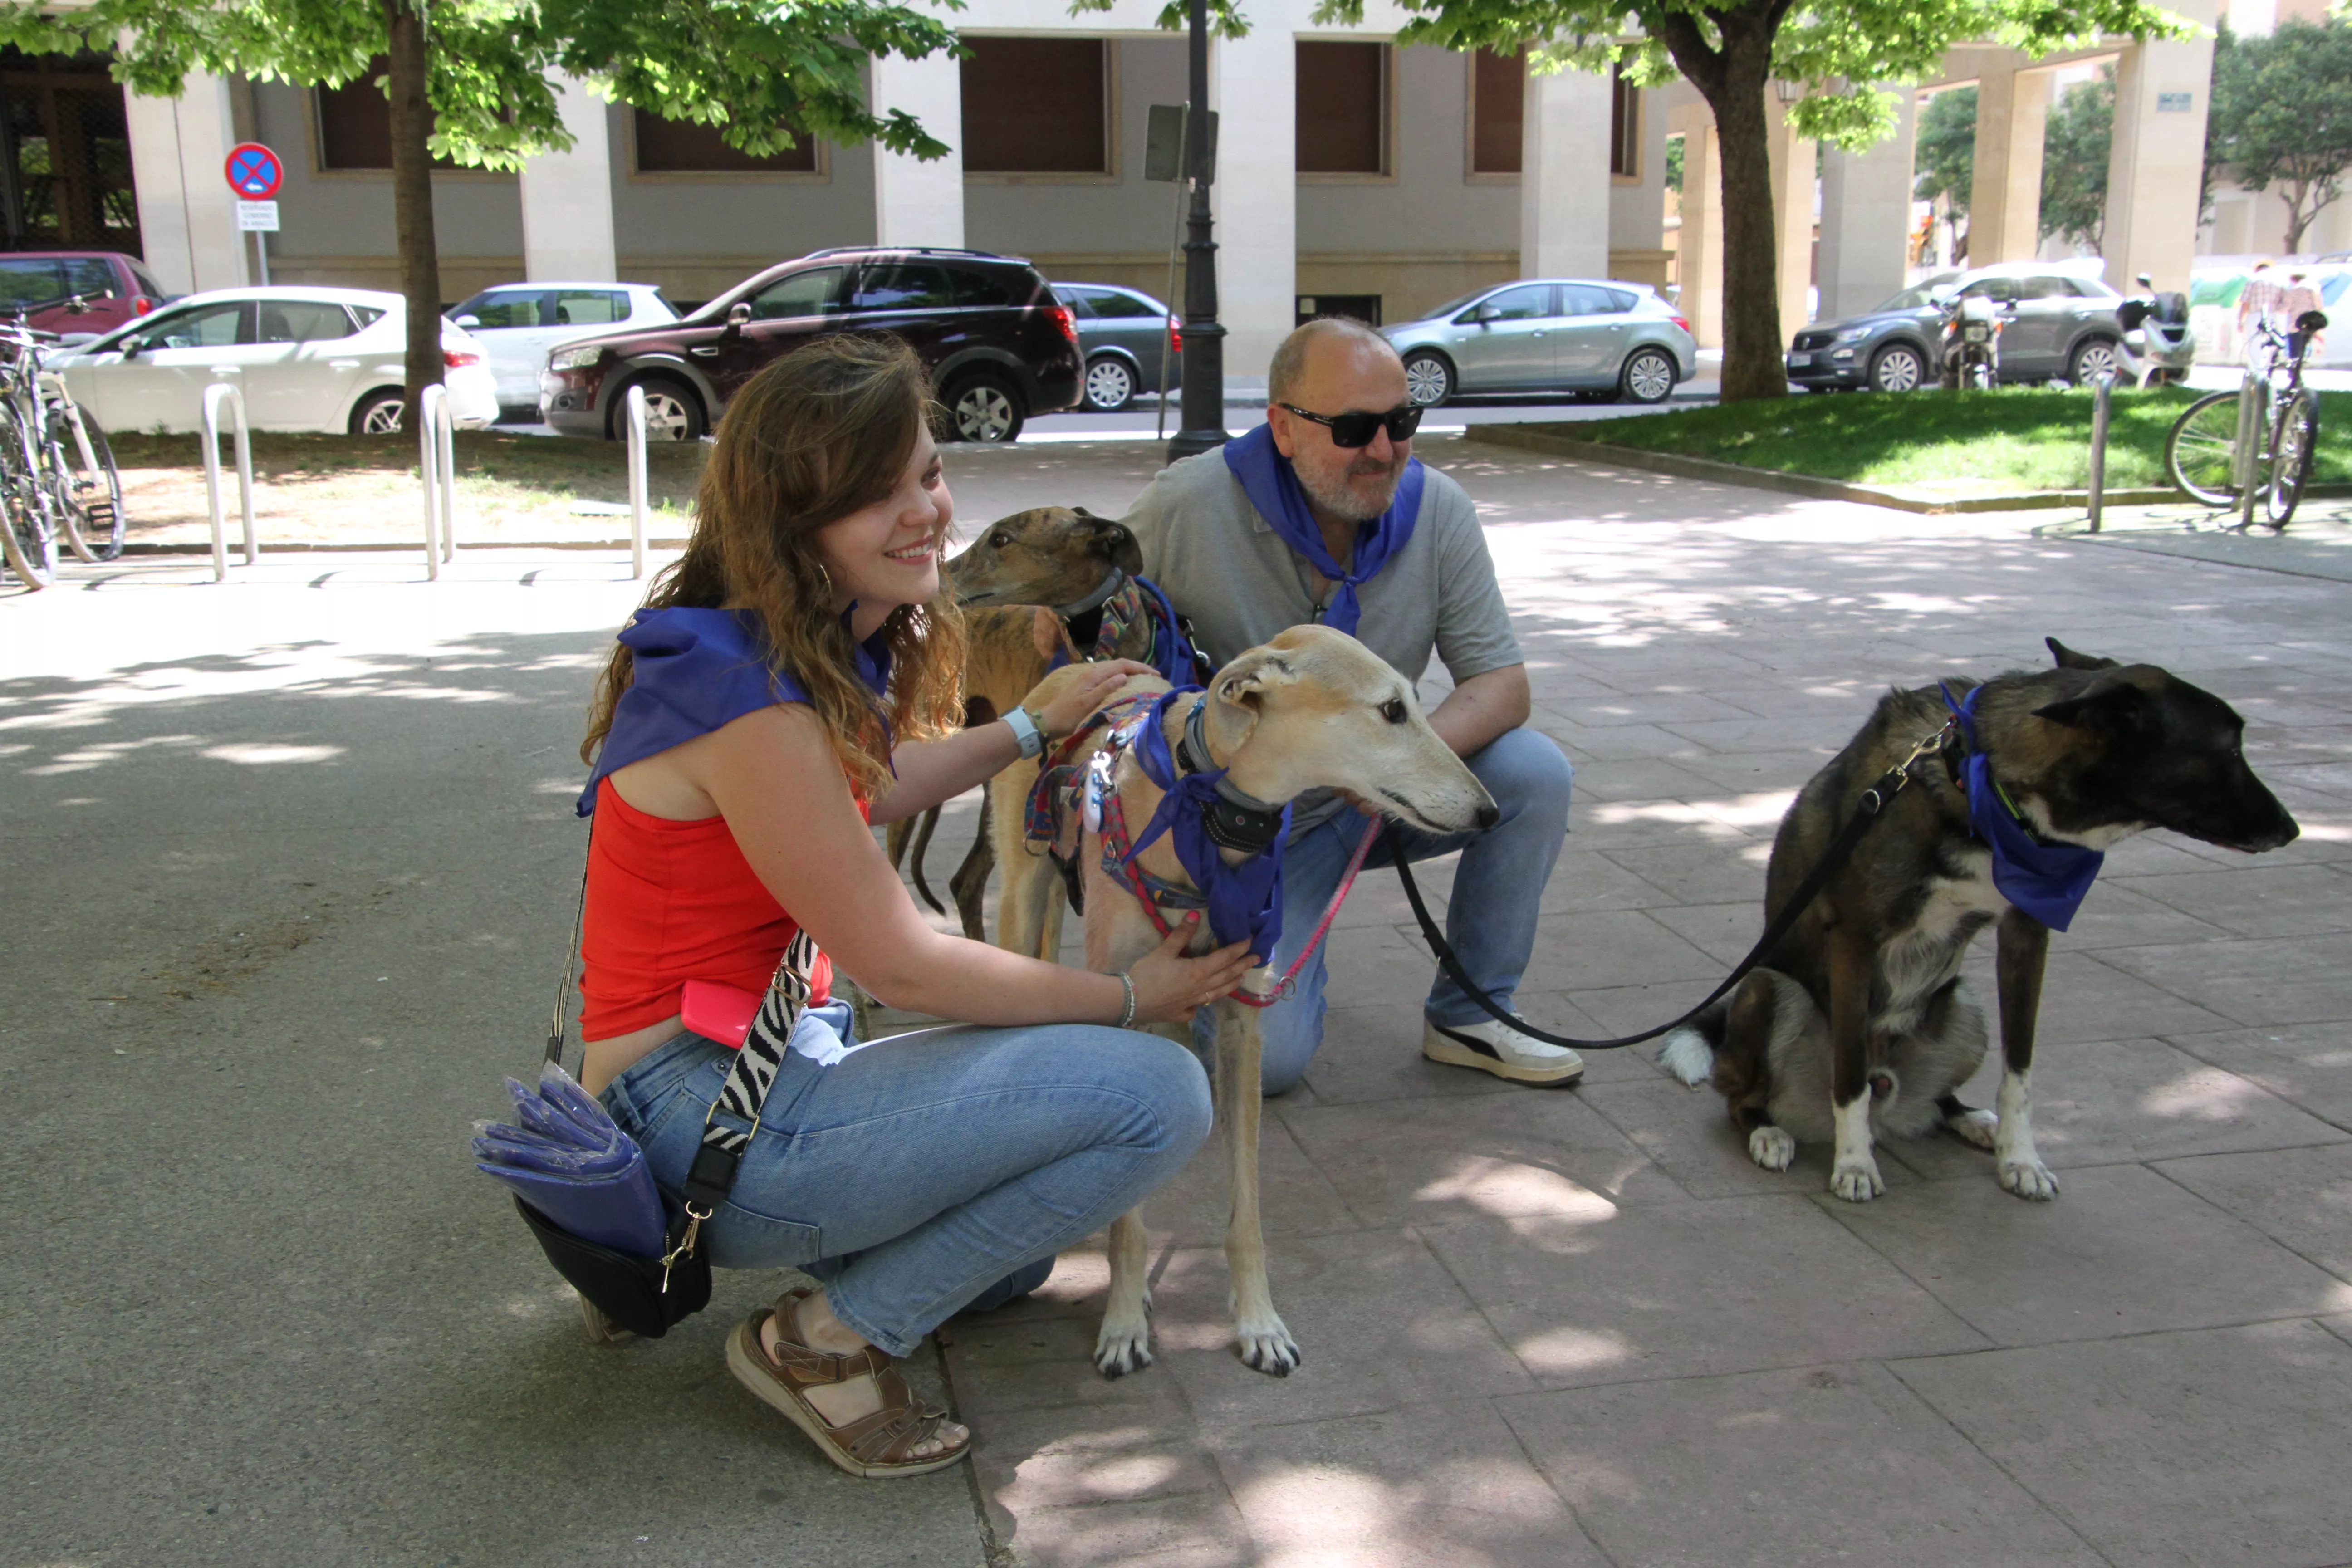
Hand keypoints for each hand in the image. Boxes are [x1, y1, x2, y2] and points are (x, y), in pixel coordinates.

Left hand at [1027, 660, 1155, 738]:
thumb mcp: (1087, 704)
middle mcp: (1091, 674)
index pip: (1121, 665)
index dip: (1139, 667)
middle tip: (1154, 674)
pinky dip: (1120, 676)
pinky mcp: (1087, 686)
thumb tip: (1123, 676)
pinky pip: (1108, 676)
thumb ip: (1105, 689)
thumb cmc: (1067, 715)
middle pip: (1119, 664)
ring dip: (1130, 670)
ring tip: (1144, 677)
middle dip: (1137, 667)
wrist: (1047, 722)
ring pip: (1113, 669)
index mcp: (1093, 676)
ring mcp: (1089, 679)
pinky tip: (1125, 683)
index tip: (1156, 674)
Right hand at [1124, 912, 1258, 1022]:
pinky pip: (1198, 1007)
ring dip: (1232, 984)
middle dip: (1243, 966)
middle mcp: (1201, 988)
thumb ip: (1181, 934)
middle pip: (1227, 976)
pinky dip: (1205, 1002)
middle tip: (1256, 959)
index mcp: (1198, 971)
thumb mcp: (1164, 951)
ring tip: (1240, 979)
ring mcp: (1193, 1003)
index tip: (1251, 942)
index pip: (1225, 958)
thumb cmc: (1147, 974)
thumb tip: (1195, 915)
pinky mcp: (1182, 1012)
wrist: (1130, 1001)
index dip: (1239, 949)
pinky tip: (1204, 1001)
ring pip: (1218, 993)